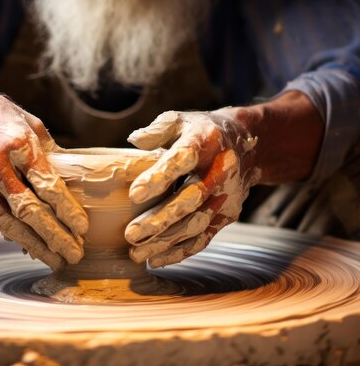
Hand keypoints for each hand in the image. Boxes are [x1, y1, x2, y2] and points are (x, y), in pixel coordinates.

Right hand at [0, 74, 88, 269]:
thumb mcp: (28, 124)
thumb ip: (50, 155)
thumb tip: (76, 185)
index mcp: (15, 142)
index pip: (47, 185)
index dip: (67, 211)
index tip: (82, 229)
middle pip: (29, 211)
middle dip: (55, 237)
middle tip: (74, 254)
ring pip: (8, 224)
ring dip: (35, 245)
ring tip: (55, 259)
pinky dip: (11, 234)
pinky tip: (30, 244)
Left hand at [124, 110, 260, 267]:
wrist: (248, 145)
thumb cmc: (200, 131)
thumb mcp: (181, 120)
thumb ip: (158, 130)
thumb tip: (135, 141)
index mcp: (206, 142)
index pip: (182, 159)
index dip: (159, 177)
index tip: (134, 194)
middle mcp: (220, 170)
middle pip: (190, 199)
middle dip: (160, 219)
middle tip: (130, 234)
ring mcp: (226, 196)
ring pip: (196, 223)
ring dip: (166, 241)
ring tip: (136, 253)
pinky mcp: (227, 215)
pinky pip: (204, 237)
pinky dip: (180, 251)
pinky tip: (156, 259)